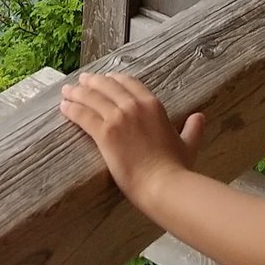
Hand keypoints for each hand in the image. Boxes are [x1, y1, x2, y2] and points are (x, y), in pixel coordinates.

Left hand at [60, 72, 204, 209]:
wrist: (163, 185)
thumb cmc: (177, 168)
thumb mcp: (188, 144)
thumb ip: (193, 129)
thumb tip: (200, 117)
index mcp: (153, 105)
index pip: (128, 82)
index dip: (114, 79)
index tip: (104, 79)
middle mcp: (134, 105)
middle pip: (106, 85)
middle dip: (91, 82)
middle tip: (81, 81)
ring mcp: (118, 117)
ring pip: (91, 97)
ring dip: (76, 93)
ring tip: (66, 92)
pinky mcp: (104, 132)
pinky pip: (83, 115)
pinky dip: (71, 109)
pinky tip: (63, 108)